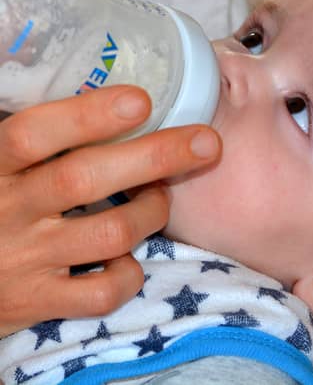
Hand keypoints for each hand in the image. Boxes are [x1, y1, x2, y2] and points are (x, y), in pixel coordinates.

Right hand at [0, 85, 220, 335]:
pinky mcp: (38, 302)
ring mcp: (23, 260)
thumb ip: (39, 140)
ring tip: (159, 198)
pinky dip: (130, 273)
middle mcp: (6, 210)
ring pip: (110, 232)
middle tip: (207, 142)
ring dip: (152, 211)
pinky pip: (103, 292)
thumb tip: (102, 96)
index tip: (141, 101)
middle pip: (85, 178)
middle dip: (156, 157)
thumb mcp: (1, 166)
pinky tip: (128, 257)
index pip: (33, 132)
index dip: (89, 115)